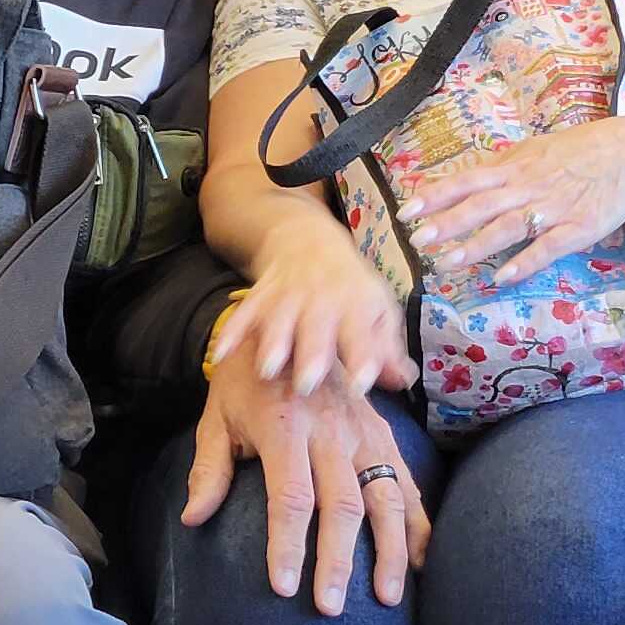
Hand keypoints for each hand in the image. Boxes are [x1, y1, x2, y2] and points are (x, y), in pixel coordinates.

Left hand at [177, 348, 426, 615]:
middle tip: (331, 607)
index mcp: (285, 426)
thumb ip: (210, 468)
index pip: (291, 498)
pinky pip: (405, 479)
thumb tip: (193, 518)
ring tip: (387, 597)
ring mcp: (363, 430)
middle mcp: (331, 430)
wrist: (291, 317)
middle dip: (337, 561)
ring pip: (384, 496)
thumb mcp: (216, 415)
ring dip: (388, 550)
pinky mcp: (382, 431)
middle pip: (341, 505)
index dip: (289, 545)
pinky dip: (417, 521)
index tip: (285, 587)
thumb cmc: (245, 378)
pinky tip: (419, 560)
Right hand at [215, 225, 417, 401]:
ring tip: (267, 369)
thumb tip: (404, 382)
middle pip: (317, 327)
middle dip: (311, 354)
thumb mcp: (375, 310)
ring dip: (272, 342)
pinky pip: (244, 313)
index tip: (361, 385)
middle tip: (306, 385)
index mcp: (356, 305)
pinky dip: (231, 333)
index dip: (363, 357)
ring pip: (278, 319)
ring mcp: (288, 296)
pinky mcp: (260, 296)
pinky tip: (221, 355)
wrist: (307, 240)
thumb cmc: (350, 287)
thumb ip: (386, 349)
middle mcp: (322, 299)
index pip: (362, 333)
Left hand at [404, 122, 624, 285]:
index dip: (436, 195)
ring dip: (477, 245)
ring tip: (448, 262)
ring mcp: (553, 208)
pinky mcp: (578, 227)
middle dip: (447, 223)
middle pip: (481, 205)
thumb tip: (466, 179)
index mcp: (514, 168)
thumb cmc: (577, 152)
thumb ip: (502, 168)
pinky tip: (503, 276)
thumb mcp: (534, 150)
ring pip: (508, 227)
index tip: (407, 211)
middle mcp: (527, 186)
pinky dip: (525, 261)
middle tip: (417, 241)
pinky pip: (548, 246)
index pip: (467, 180)